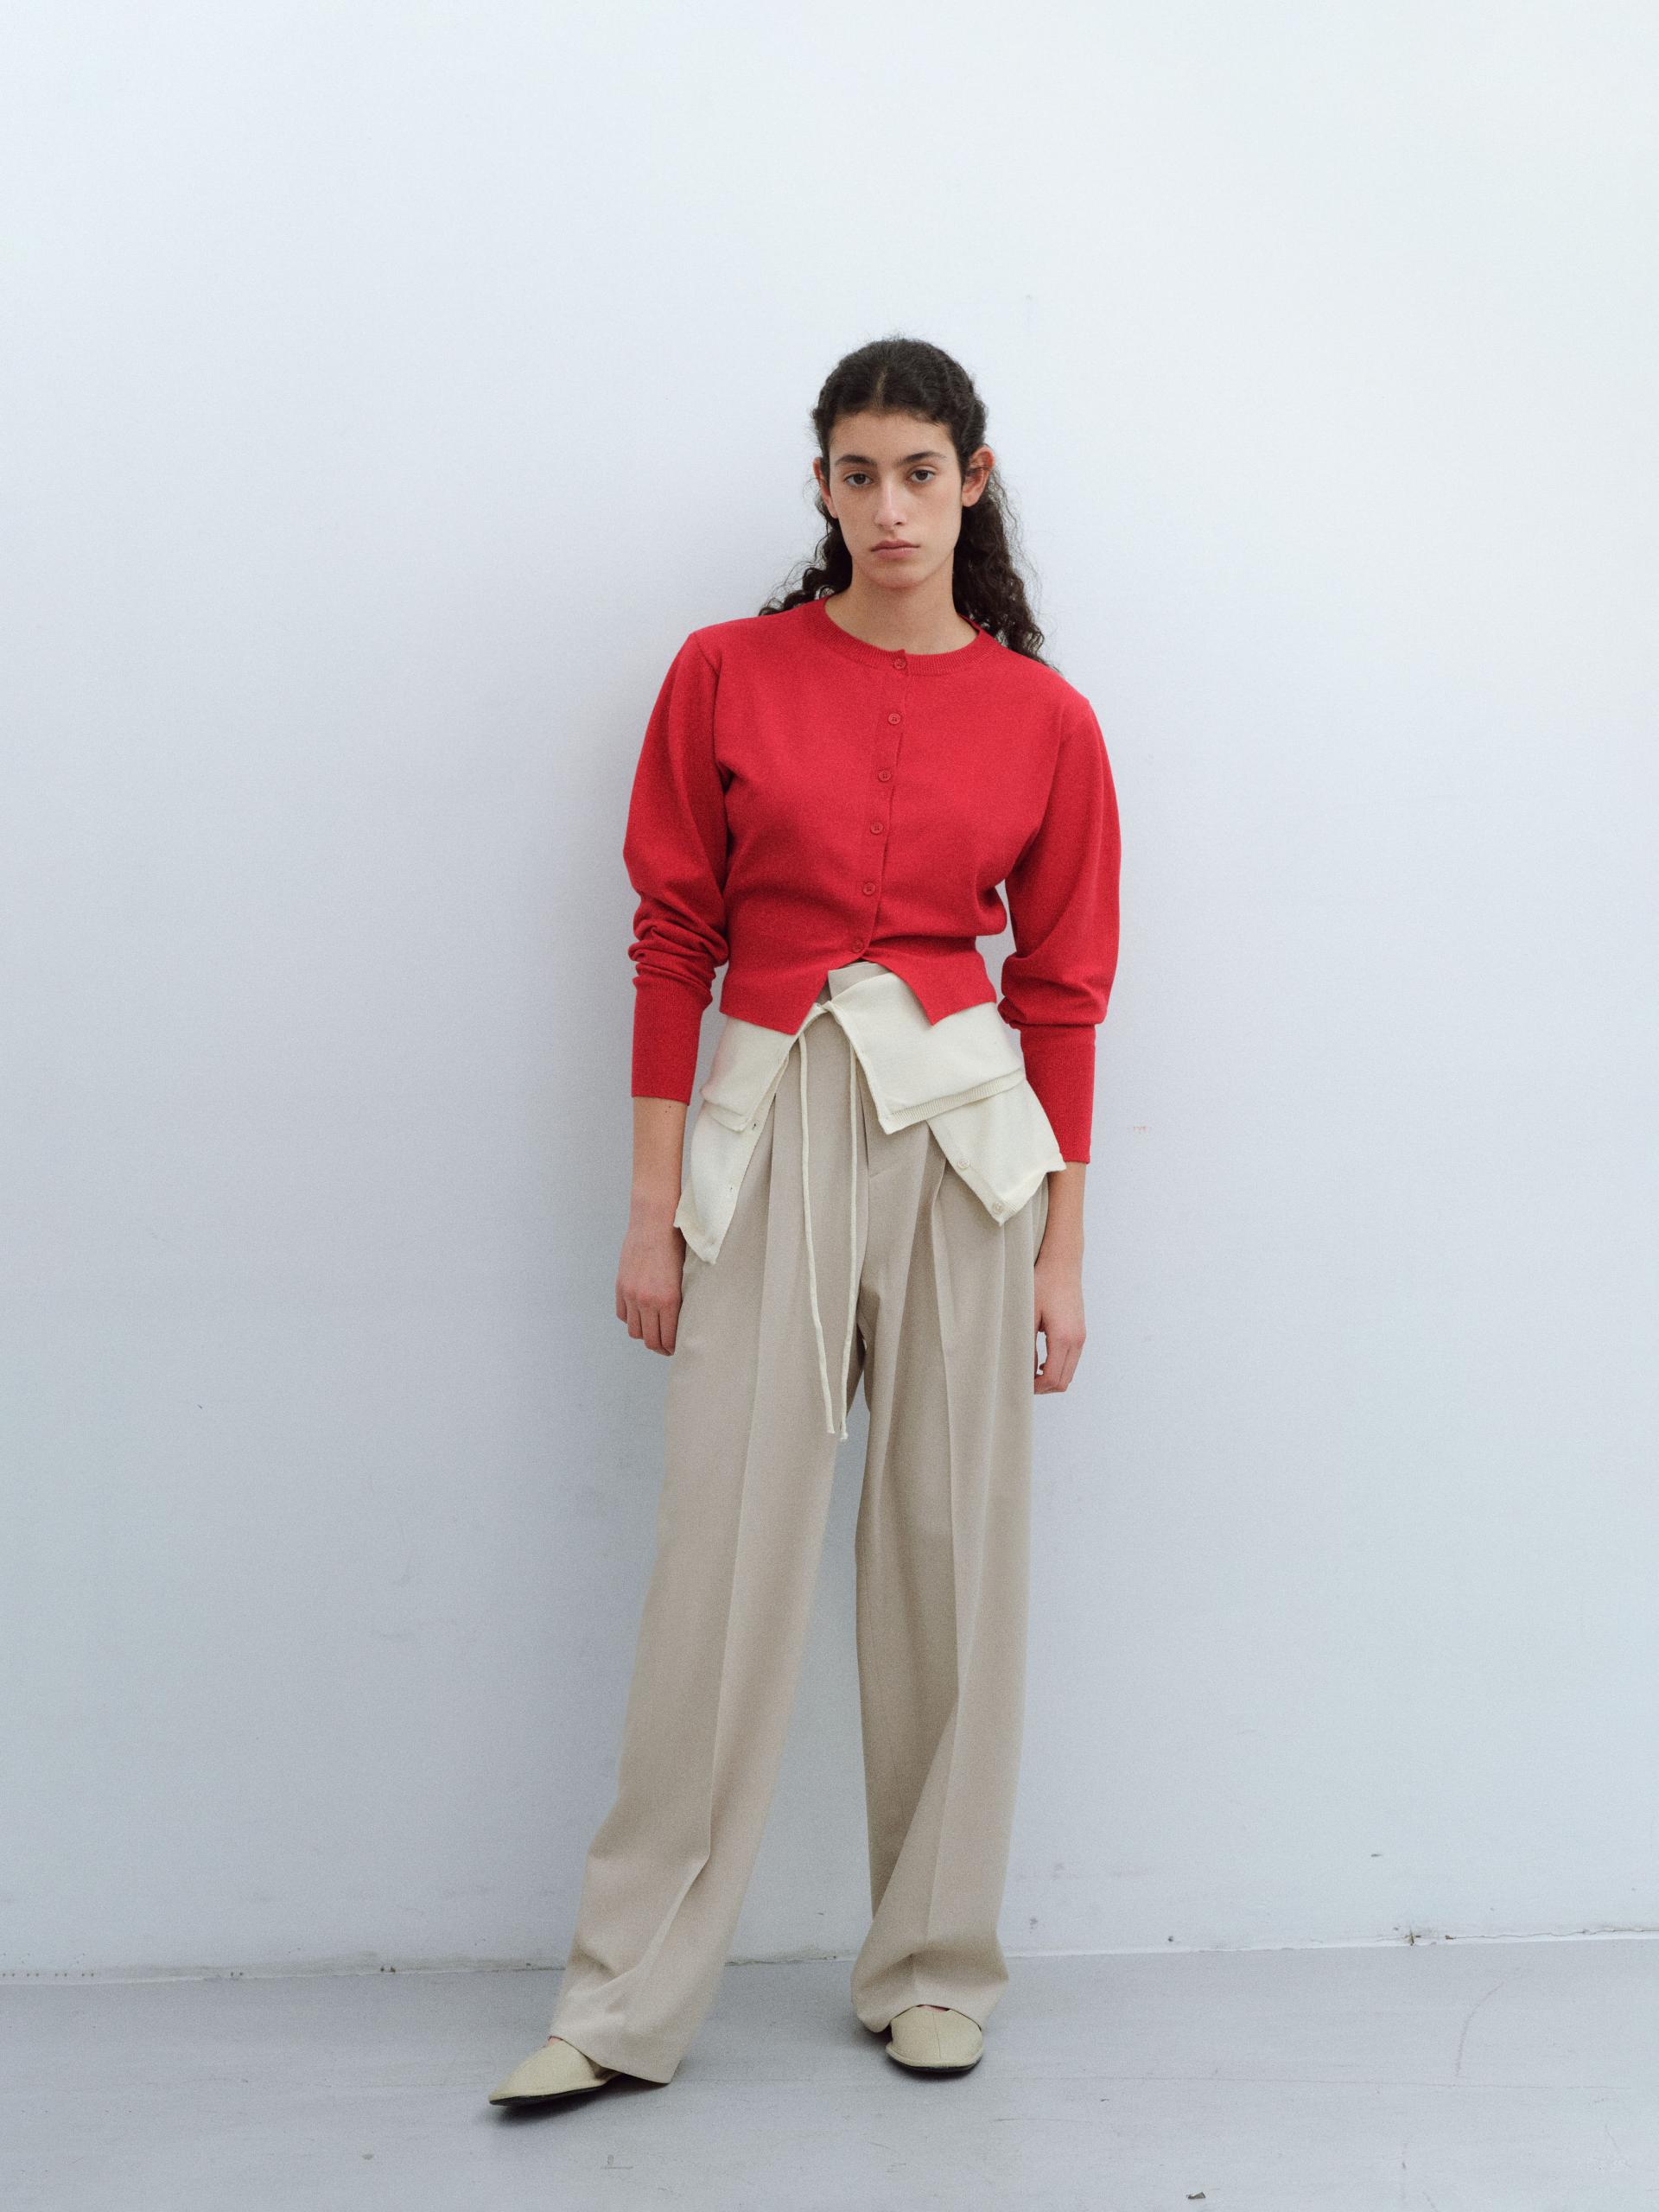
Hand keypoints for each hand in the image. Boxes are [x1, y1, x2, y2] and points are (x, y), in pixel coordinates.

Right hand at [617, 1214, 687, 1354]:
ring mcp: (632, 1295)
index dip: (672, 1348)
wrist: (654, 1222)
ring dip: (644, 1334)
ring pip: (635, 1330)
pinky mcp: (621, 1287)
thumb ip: (680, 1300)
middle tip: (666, 1345)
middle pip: (650, 1340)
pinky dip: (631, 1319)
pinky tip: (640, 1314)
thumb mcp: (685, 1275)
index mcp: (669, 1300)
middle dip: (660, 1347)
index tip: (676, 1348)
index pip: (668, 1339)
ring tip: (653, 1330)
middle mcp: (648, 1301)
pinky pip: (623, 1315)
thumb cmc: (676, 1243)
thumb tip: (681, 1320)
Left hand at [1033, 1248, 1083, 1392]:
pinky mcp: (1080, 1332)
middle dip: (1044, 1387)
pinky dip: (1058, 1367)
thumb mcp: (1027, 1315)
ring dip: (1051, 1378)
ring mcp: (1081, 1336)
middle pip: (1064, 1381)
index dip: (1035, 1388)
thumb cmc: (1042, 1283)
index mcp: (1064, 1338)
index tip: (1019, 1384)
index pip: (1053, 1378)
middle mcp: (1077, 1340)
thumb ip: (1026, 1345)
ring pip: (1069, 1372)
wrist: (1062, 1263)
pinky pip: (1071, 1360)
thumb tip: (1023, 1370)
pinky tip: (1041, 1361)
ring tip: (1029, 1372)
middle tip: (1023, 1382)